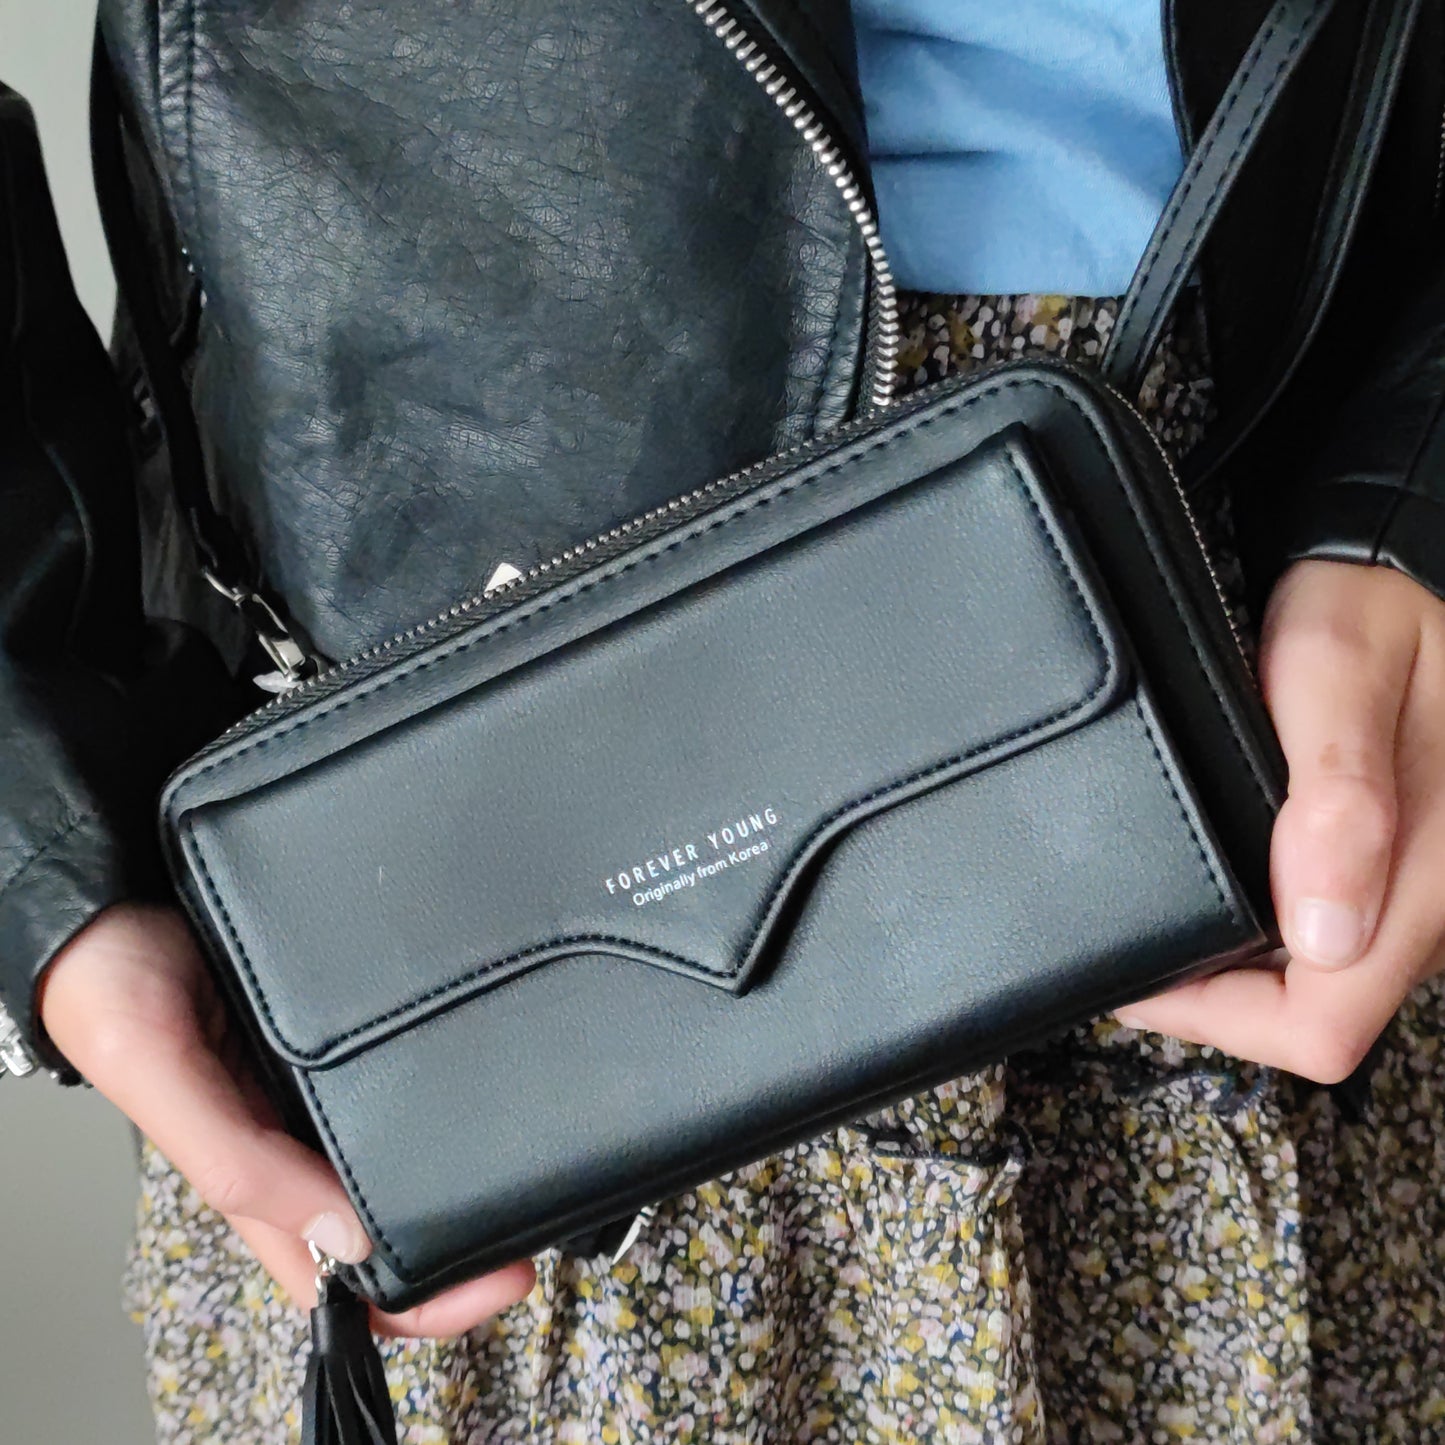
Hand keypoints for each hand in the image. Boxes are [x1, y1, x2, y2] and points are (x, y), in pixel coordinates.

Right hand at [40, 902, 534, 1334]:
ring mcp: (325, 1083)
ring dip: (472, 1146)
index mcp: (256, 1174)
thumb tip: (341, 1237)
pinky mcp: (344, 1025)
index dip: (425, 1297)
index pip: (344, 1275)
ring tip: (542, 1132)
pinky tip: (497, 1049)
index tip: (503, 1272)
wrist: (113, 892)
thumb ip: (233, 1158)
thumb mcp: (152, 1067)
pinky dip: (454, 1068)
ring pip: (410, 1140)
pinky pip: (406, 1064)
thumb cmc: (110, 984)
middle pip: (396, 1212)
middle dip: (472, 1223)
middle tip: (549, 1201)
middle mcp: (301, 1137)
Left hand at [1115, 559, 1444, 1082]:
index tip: (1143, 979)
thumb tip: (1322, 928)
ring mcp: (1419, 891)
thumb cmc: (1379, 608)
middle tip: (1140, 952)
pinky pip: (1331, 935)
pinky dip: (1268, 932)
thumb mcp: (1337, 673)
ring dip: (1243, 968)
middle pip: (1317, 1019)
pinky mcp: (1402, 871)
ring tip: (1172, 917)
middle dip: (1219, 1000)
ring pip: (1323, 984)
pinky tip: (1224, 888)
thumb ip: (1336, 797)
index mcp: (1433, 875)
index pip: (1323, 1026)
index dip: (1219, 1019)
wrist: (1413, 572)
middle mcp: (1435, 902)